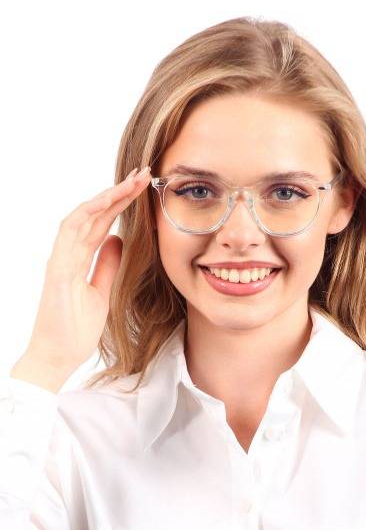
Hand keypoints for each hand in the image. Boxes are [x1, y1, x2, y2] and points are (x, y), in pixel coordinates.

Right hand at [22, 166, 151, 378]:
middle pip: (96, 213)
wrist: (57, 356)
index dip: (122, 203)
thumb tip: (118, 240)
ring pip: (83, 216)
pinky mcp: (58, 269)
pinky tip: (107, 200)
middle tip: (144, 173)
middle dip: (120, 192)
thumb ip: (107, 264)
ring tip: (132, 182)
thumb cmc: (75, 328)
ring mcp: (62, 258)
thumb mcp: (102, 291)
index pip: (103, 222)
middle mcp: (69, 253)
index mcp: (80, 258)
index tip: (144, 188)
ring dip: (107, 196)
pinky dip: (88, 214)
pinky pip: (70, 233)